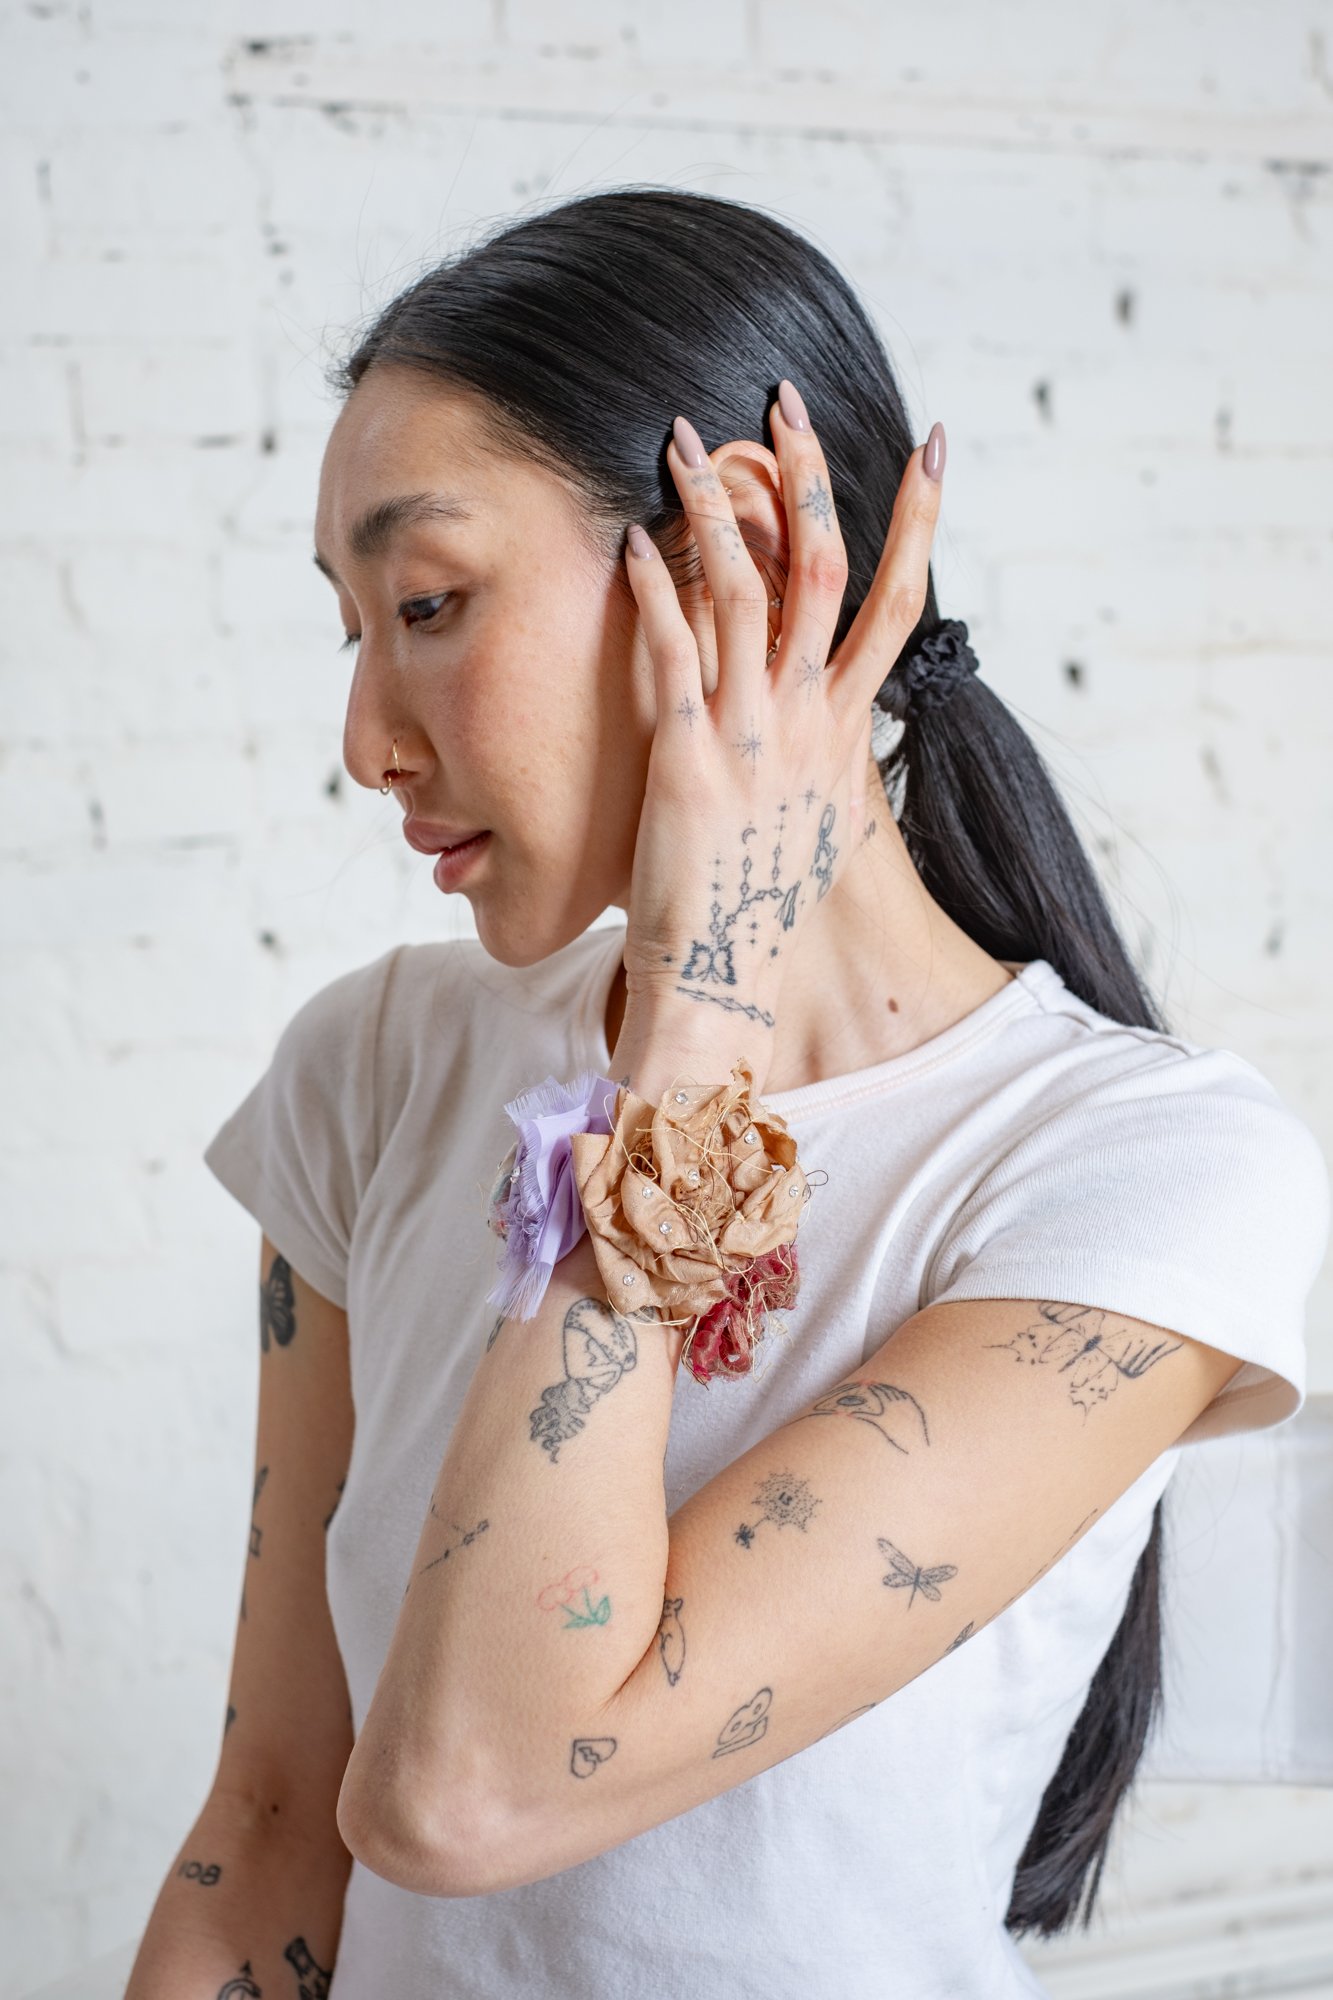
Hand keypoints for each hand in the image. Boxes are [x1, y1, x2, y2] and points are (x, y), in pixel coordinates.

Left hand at [616, 380, 944, 1091]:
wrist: (725, 982)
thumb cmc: (756, 907)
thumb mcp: (802, 819)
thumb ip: (810, 756)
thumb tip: (816, 723)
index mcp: (841, 732)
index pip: (894, 604)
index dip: (916, 522)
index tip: (930, 449)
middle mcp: (807, 723)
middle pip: (823, 572)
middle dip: (808, 477)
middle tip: (786, 397)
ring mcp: (753, 738)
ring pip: (746, 595)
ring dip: (717, 508)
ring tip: (682, 438)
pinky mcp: (691, 762)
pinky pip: (674, 655)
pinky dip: (657, 590)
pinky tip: (635, 536)